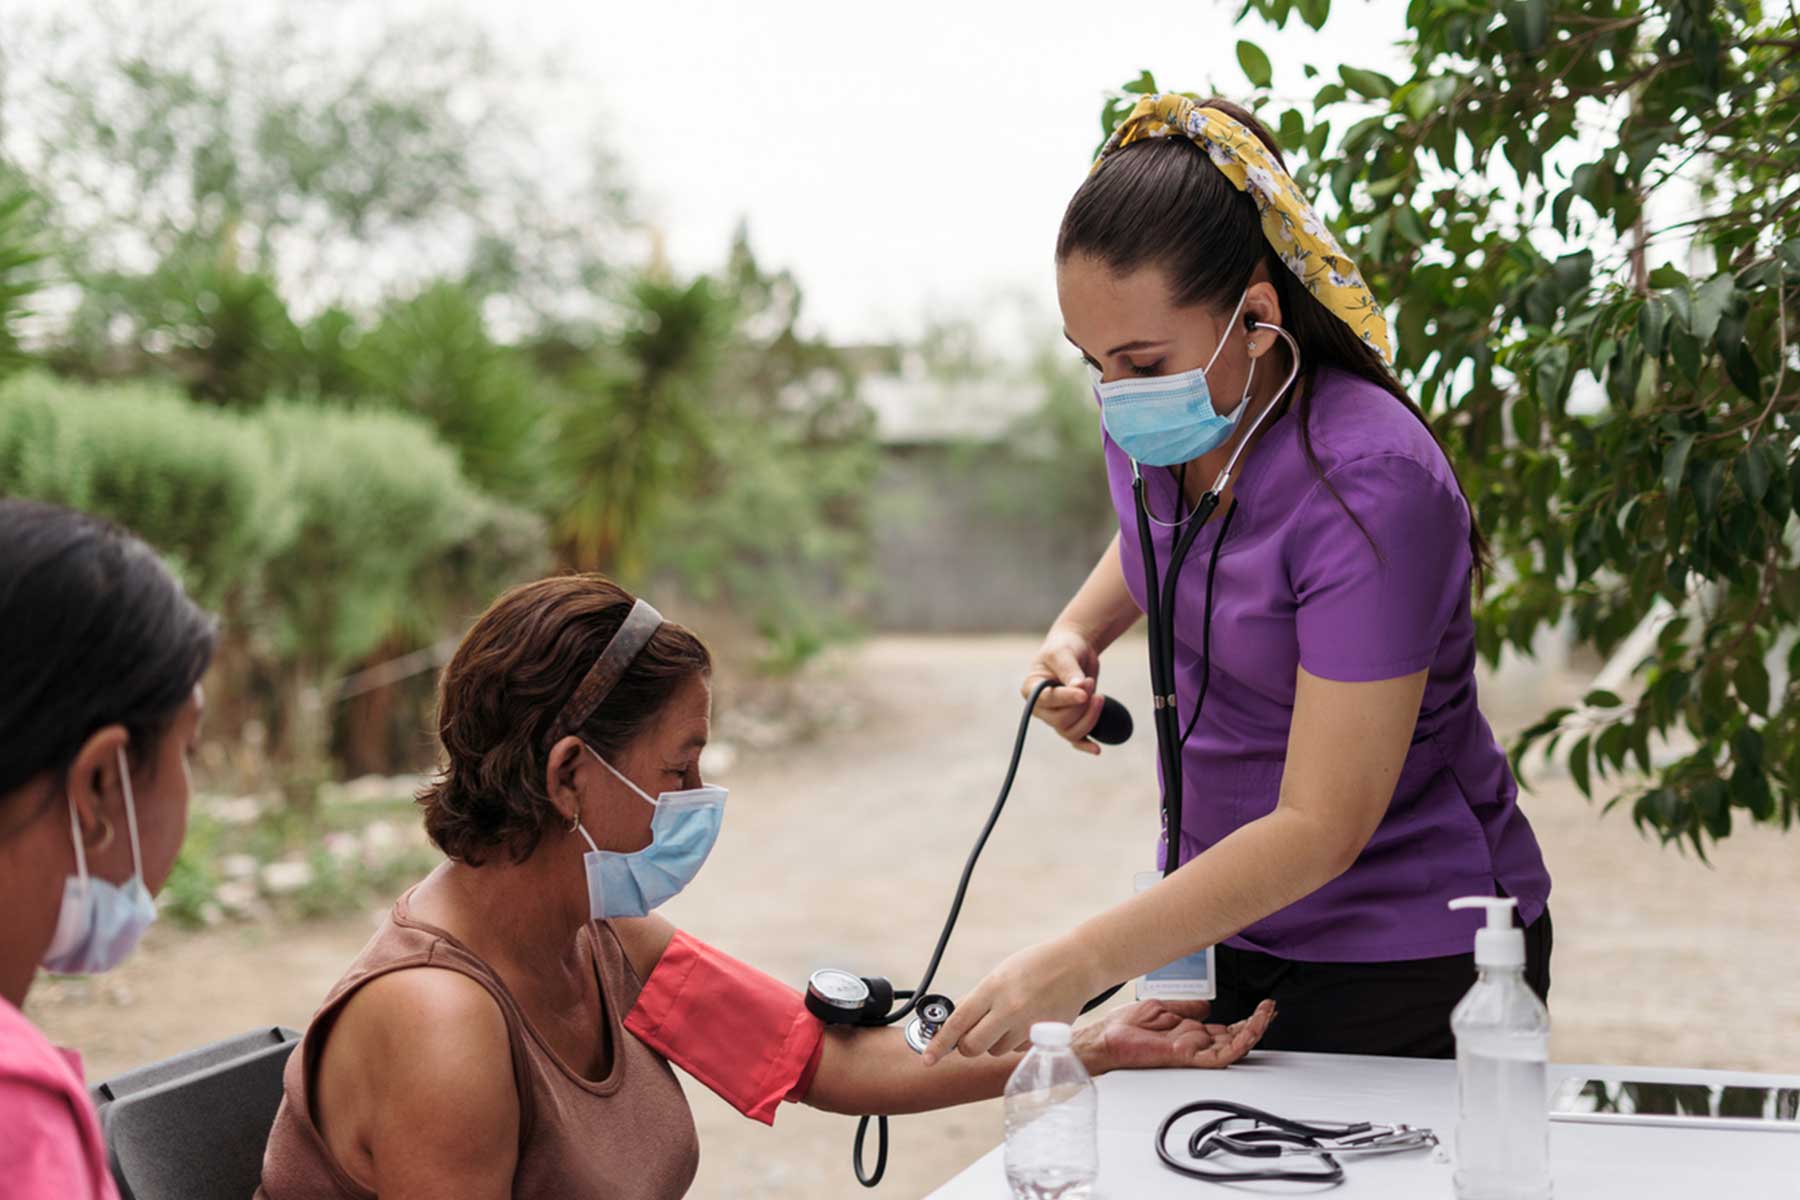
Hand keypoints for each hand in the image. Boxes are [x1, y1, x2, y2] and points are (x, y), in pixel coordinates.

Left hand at [922, 938, 1101, 1064]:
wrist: (1078, 965)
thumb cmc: (1037, 964)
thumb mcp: (1000, 973)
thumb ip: (979, 998)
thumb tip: (957, 1021)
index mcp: (993, 988)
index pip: (957, 1023)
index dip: (938, 1044)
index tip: (927, 1058)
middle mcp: (1008, 1009)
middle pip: (972, 1047)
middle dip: (966, 1046)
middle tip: (971, 1036)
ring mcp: (1027, 1026)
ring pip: (995, 1050)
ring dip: (994, 1042)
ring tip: (1009, 1017)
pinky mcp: (1043, 1037)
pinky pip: (1017, 1050)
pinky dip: (1016, 1041)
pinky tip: (1027, 1020)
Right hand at [1022, 627, 1104, 754]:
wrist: (1076, 651)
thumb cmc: (1065, 648)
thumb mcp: (1064, 653)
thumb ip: (1069, 669)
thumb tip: (1079, 688)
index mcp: (1031, 689)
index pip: (1046, 701)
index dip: (1066, 699)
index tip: (1085, 692)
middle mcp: (1041, 707)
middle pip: (1060, 720)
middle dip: (1082, 705)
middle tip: (1090, 683)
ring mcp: (1055, 717)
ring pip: (1071, 732)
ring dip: (1090, 717)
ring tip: (1100, 696)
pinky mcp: (1071, 721)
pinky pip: (1076, 739)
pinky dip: (1086, 745)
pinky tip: (1097, 749)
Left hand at [1073, 999, 1275, 1074]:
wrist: (1105, 1038)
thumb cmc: (1123, 1027)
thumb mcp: (1161, 1008)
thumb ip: (1188, 1008)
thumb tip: (1208, 1005)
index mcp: (1189, 1031)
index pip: (1225, 1029)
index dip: (1245, 1020)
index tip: (1260, 1008)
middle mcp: (1194, 1042)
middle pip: (1234, 1037)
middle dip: (1255, 1024)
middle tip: (1271, 1010)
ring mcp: (1192, 1051)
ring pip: (1232, 1047)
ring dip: (1252, 1032)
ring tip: (1266, 1016)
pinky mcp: (1186, 1057)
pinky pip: (1218, 1056)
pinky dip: (1237, 1045)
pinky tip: (1249, 1033)